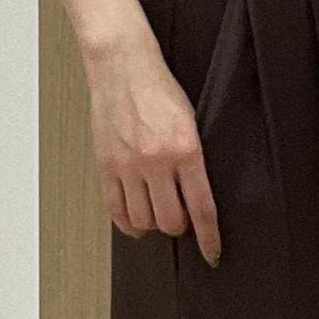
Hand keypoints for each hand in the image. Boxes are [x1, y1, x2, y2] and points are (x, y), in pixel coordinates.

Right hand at [85, 30, 221, 265]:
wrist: (123, 65)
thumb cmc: (159, 89)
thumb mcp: (192, 123)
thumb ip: (194, 162)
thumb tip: (198, 199)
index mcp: (186, 150)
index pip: (203, 209)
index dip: (209, 238)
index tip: (213, 253)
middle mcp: (156, 162)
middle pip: (171, 221)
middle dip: (180, 226)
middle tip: (182, 217)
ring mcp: (127, 166)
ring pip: (143, 221)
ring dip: (153, 224)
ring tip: (158, 212)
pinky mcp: (105, 166)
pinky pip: (116, 211)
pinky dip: (128, 223)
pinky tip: (135, 220)